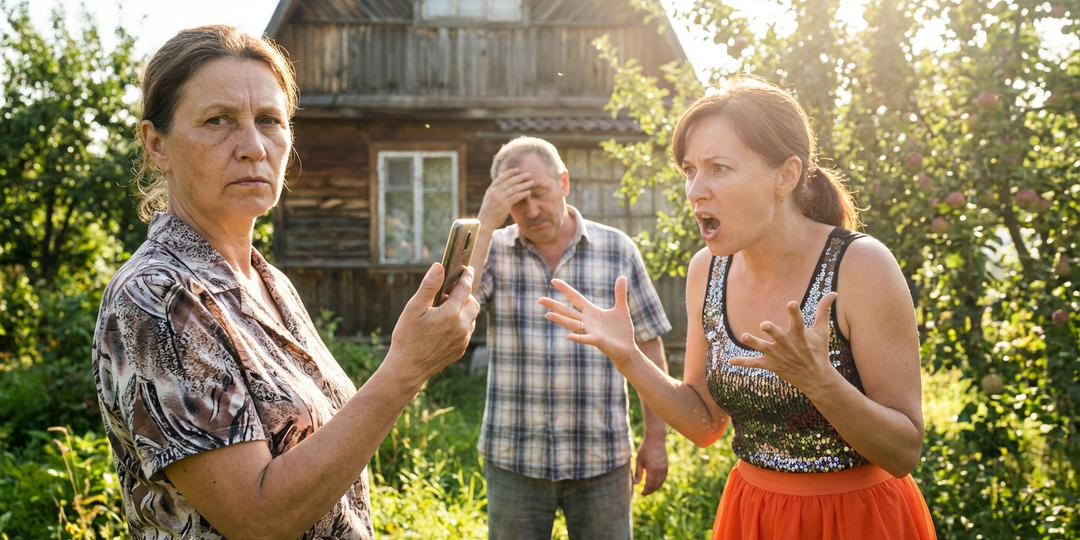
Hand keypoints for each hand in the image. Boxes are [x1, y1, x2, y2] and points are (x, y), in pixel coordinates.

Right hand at [387, 263, 480, 384]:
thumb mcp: (414, 308)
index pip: (465, 288)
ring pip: (472, 318)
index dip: (467, 276)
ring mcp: (463, 340)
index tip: (467, 269)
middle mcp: (462, 326)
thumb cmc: (407, 337)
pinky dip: (461, 323)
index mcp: (451, 313)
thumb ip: (429, 286)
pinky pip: (467, 332)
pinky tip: (444, 326)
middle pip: (473, 303)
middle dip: (465, 295)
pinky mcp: (460, 350)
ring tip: (443, 310)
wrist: (407, 369)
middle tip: (447, 294)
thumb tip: (439, 266)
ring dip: (463, 310)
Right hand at [477, 166, 533, 228]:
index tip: (517, 170)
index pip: (501, 177)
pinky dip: (523, 193)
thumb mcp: (489, 199)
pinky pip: (516, 197)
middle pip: (510, 181)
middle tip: (528, 174)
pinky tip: (529, 192)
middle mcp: (495, 192)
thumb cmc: (488, 212)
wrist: (485, 222)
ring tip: (531, 182)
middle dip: (520, 177)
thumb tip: (504, 186)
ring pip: (514, 188)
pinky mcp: (505, 205)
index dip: (510, 172)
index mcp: (491, 189)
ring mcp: (500, 198)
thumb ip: (496, 192)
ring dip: (524, 184)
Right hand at [538, 276, 636, 366]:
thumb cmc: (622, 330)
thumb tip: (622, 276)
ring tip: (547, 315)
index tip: (553, 280)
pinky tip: (568, 336)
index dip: (565, 288)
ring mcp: (590, 331)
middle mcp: (587, 321)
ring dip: (560, 320)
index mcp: (591, 311)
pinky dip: (577, 338)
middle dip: (554, 305)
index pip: (575, 297)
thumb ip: (620, 293)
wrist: (627, 349)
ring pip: (572, 324)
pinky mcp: (597, 340)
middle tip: (539, 299)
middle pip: (567, 310)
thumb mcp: (622, 308)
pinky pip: (585, 339)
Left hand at [634, 432, 667, 495]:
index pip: (649, 485)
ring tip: (649, 489)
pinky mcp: (666, 466)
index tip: (641, 493)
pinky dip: (659, 482)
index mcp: (652, 469)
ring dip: (655, 488)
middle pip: (656, 485)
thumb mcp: (639, 460)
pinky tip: (655, 483)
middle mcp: (660, 470)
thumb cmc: (645, 449)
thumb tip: (637, 483)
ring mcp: (664, 469)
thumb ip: (638, 473)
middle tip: (644, 493)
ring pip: (661, 482)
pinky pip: (663, 478)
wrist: (656, 440)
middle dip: (650, 491)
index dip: (645, 491)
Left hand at [728, 291, 838, 391]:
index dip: (794, 313)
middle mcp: (790, 346)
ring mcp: (780, 356)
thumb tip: (834, 292)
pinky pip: (755, 364)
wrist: (816, 379)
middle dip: (773, 331)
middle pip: (780, 337)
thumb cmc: (818, 351)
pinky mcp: (772, 365)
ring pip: (765, 350)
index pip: (798, 322)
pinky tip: (730, 360)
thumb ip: (824, 310)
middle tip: (764, 324)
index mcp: (801, 336)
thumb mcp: (823, 331)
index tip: (791, 303)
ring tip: (744, 337)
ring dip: (755, 344)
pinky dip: (743, 362)